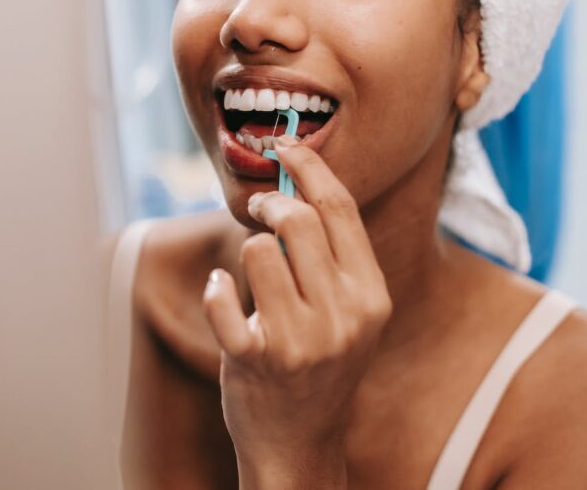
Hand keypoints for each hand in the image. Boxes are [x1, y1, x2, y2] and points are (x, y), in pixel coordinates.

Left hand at [202, 136, 392, 487]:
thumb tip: (300, 184)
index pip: (340, 209)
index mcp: (370, 296)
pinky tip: (223, 296)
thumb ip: (334, 258)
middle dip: (270, 201)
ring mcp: (299, 340)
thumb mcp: (349, 315)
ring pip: (256, 250)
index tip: (285, 144)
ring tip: (251, 277)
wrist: (300, 443)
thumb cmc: (322, 366)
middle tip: (259, 206)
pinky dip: (215, 288)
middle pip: (298, 219)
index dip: (309, 166)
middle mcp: (341, 316)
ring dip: (245, 252)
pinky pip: (222, 295)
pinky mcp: (255, 359)